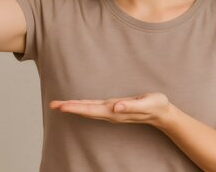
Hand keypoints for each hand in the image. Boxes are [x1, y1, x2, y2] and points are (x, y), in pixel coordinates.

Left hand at [49, 92, 171, 127]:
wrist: (162, 113)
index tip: (61, 107)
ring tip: (60, 105)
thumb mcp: (146, 103)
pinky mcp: (114, 108)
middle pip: (86, 111)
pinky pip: (94, 108)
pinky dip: (83, 106)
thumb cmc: (155, 105)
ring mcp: (112, 111)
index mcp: (115, 111)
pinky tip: (77, 106)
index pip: (91, 110)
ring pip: (88, 110)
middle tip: (53, 105)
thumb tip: (115, 107)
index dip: (75, 108)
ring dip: (73, 108)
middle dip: (69, 108)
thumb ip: (131, 105)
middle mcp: (111, 112)